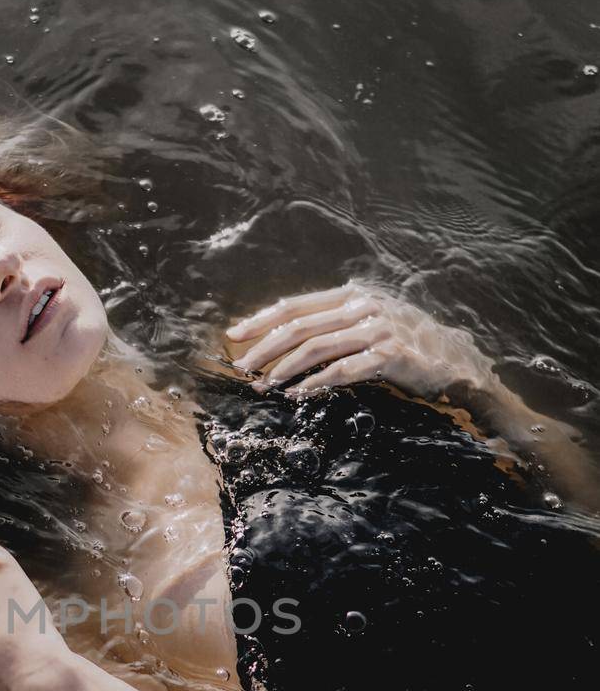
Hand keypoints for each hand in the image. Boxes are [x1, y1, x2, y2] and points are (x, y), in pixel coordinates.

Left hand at [224, 282, 496, 400]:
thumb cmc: (408, 344)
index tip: (235, 335)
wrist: (455, 361)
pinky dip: (316, 384)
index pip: (297, 305)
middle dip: (265, 347)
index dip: (262, 319)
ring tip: (264, 385)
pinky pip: (343, 371)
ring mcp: (378, 329)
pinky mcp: (390, 355)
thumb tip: (290, 337)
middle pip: (301, 325)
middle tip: (242, 367)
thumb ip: (337, 323)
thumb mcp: (372, 322)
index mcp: (354, 295)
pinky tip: (297, 395)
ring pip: (317, 348)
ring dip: (284, 369)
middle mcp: (364, 306)